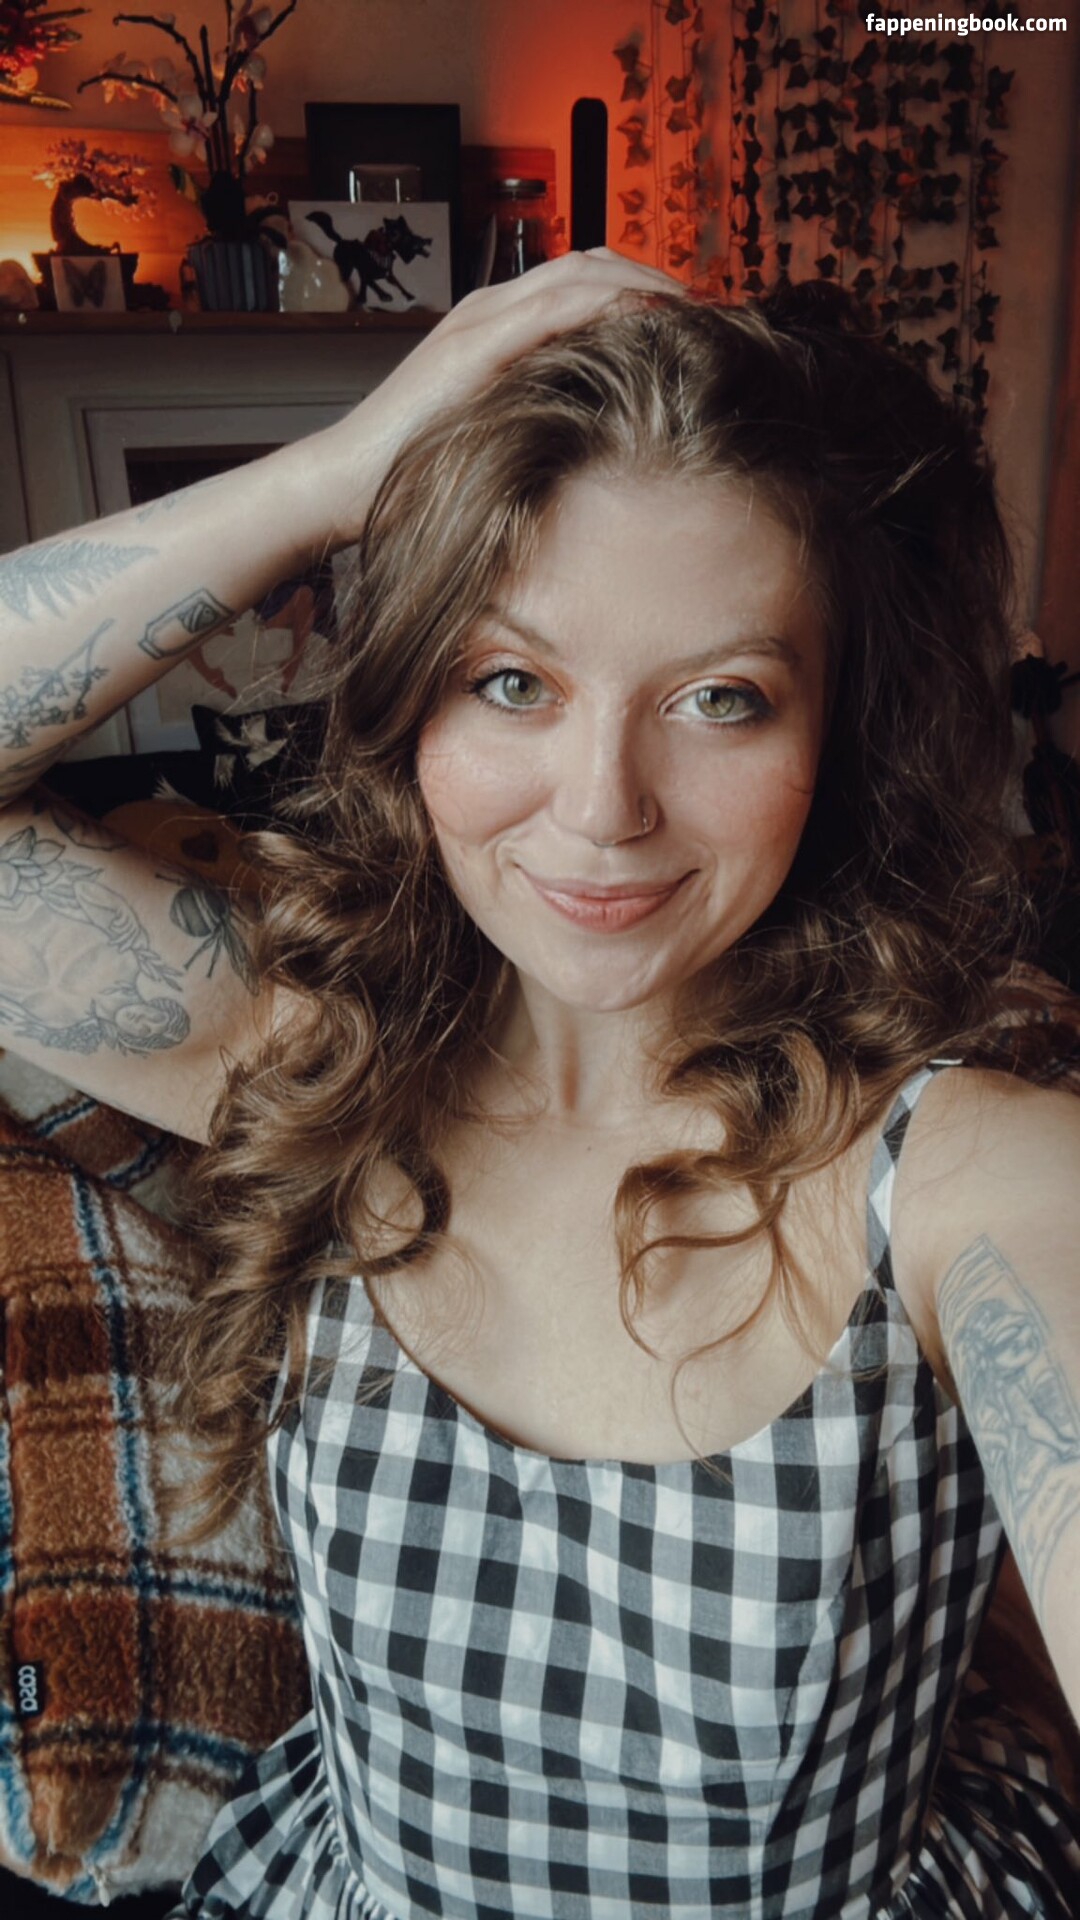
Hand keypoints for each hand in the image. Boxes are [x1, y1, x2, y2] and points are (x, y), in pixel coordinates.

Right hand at [290, 250, 689, 556]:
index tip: (688, 320)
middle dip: (654, 280)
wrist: (341, 484)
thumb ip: (535, 414)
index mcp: (492, 326)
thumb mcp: (490, 434)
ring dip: (643, 286)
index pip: (579, 281)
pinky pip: (554, 309)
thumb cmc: (413, 472)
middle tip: (707, 310)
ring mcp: (478, 322)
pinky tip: (648, 325)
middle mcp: (487, 309)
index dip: (638, 289)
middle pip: (589, 263)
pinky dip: (607, 307)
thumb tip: (600, 432)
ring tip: (691, 313)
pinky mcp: (472, 349)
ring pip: (579, 274)